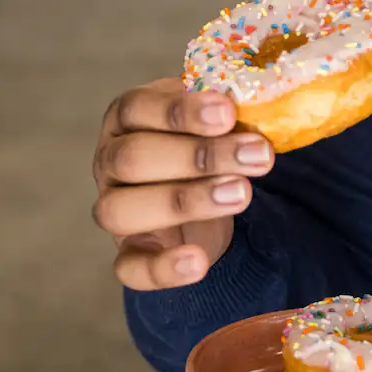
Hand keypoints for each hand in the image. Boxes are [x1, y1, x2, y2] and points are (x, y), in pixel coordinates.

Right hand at [91, 76, 274, 290]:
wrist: (201, 190)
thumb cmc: (205, 140)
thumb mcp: (214, 119)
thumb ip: (228, 112)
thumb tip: (261, 103)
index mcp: (128, 117)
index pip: (138, 107)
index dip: (181, 111)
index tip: (228, 113)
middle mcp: (110, 160)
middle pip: (133, 158)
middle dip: (199, 156)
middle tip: (257, 156)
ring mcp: (114, 207)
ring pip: (124, 209)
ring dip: (186, 201)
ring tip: (242, 194)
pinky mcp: (129, 252)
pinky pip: (130, 267)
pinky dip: (162, 268)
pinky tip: (198, 262)